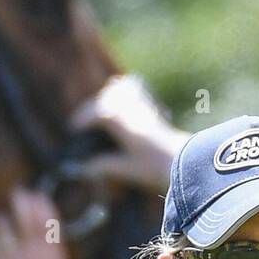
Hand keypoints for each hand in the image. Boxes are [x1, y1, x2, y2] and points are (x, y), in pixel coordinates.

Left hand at [0, 187, 68, 258]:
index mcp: (52, 253)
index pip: (47, 221)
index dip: (42, 206)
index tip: (39, 195)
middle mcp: (32, 250)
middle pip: (25, 218)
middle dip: (22, 202)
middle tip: (18, 192)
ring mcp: (13, 257)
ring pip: (5, 228)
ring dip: (4, 218)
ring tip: (1, 212)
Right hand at [69, 73, 188, 192]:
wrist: (184, 161)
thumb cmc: (156, 167)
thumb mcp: (127, 169)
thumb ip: (105, 165)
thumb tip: (84, 167)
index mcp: (127, 125)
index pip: (100, 112)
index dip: (83, 119)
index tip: (73, 128)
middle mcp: (134, 112)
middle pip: (106, 98)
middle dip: (90, 109)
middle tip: (79, 123)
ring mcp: (143, 107)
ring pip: (118, 90)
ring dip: (103, 98)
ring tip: (94, 113)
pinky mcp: (150, 109)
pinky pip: (132, 89)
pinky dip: (119, 91)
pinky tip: (113, 98)